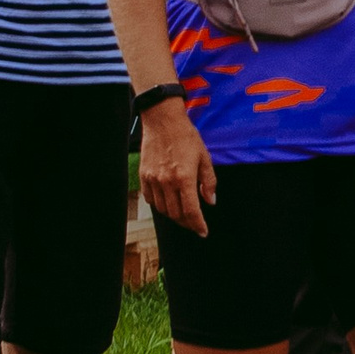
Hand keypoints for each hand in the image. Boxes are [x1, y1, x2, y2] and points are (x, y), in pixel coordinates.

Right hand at [138, 101, 215, 235]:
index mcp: (184, 178)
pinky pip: (151, 199)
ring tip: (183, 214)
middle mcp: (167, 182)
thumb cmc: (186, 137)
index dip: (198, 225)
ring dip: (174, 215)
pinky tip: (168, 202)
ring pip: (163, 209)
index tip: (203, 232)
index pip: (191, 211)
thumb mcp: (204, 157)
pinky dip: (160, 205)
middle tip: (195, 223)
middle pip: (176, 214)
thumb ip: (209, 181)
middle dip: (187, 223)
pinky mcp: (144, 176)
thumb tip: (210, 201)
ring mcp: (153, 180)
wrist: (163, 121)